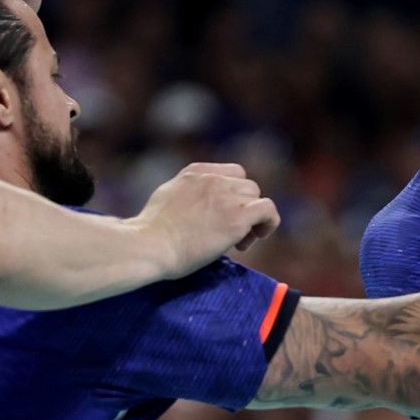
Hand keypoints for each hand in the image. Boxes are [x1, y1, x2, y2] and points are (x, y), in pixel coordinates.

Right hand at [136, 162, 279, 277]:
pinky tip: (258, 236)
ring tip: (238, 242)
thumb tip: (197, 203)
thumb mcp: (166, 196)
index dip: (232, 195)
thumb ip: (186, 192)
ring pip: (257, 198)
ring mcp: (226, 197)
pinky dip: (269, 223)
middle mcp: (213, 179)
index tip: (222, 216)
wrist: (150, 246)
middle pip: (246, 186)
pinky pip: (268, 210)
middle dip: (243, 208)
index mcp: (195, 172)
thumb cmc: (150, 233)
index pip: (231, 173)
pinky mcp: (237, 218)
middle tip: (229, 235)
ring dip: (253, 219)